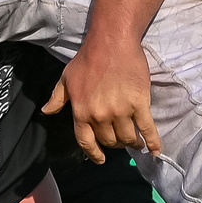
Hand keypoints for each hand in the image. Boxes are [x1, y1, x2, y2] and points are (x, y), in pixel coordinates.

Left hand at [47, 35, 160, 161]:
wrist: (111, 43)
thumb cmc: (87, 59)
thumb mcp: (66, 78)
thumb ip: (57, 98)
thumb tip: (46, 112)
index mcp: (81, 112)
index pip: (86, 142)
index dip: (94, 153)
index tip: (100, 159)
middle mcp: (100, 116)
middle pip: (109, 141)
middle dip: (115, 144)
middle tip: (120, 140)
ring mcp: (121, 111)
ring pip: (127, 138)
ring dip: (132, 143)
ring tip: (135, 142)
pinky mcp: (139, 104)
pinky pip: (147, 128)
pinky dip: (153, 142)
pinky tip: (155, 151)